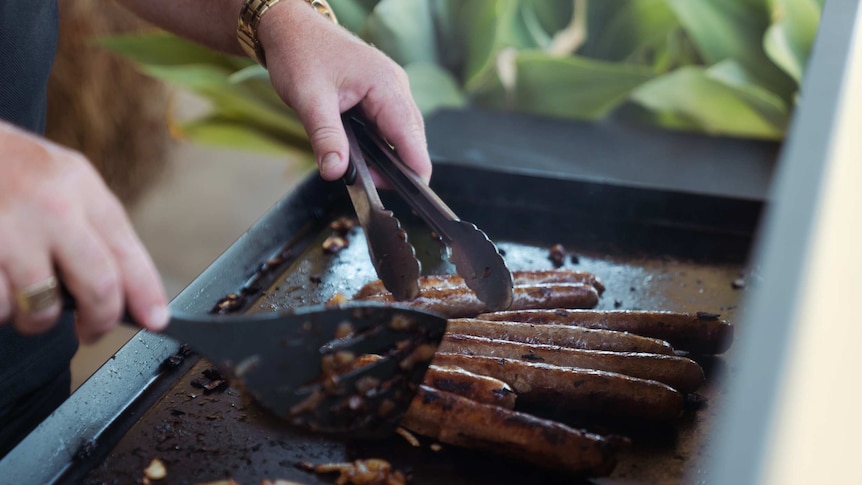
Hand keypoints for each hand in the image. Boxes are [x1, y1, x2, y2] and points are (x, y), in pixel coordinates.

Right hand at [0, 122, 168, 342]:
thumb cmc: (7, 168)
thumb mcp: (60, 178)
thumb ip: (91, 223)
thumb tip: (124, 285)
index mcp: (81, 188)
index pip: (127, 251)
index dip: (147, 294)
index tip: (156, 320)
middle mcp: (51, 207)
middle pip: (99, 286)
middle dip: (100, 320)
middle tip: (91, 331)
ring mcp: (11, 230)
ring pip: (42, 307)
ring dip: (35, 319)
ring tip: (24, 299)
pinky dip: (0, 308)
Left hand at [257, 1, 431, 183]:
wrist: (289, 28)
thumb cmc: (300, 53)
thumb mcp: (309, 99)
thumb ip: (325, 138)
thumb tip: (336, 172)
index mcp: (386, 85)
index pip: (411, 136)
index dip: (415, 169)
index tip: (414, 196)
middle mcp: (395, 86)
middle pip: (410, 138)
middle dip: (396, 167)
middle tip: (369, 186)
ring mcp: (390, 89)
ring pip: (400, 133)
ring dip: (386, 156)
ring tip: (363, 173)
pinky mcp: (380, 93)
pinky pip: (388, 125)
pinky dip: (378, 143)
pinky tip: (361, 154)